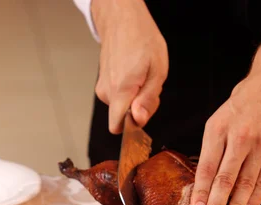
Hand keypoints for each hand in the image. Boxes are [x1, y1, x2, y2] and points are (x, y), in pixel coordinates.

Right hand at [92, 0, 167, 132]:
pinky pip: (118, 97)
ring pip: (122, 107)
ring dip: (136, 98)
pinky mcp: (102, 84)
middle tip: (150, 87)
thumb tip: (139, 120)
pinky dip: (129, 91)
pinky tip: (135, 74)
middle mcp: (107, 92)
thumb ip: (148, 99)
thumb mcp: (157, 71)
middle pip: (124, 118)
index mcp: (121, 90)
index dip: (134, 126)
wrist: (122, 21)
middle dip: (140, 109)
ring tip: (143, 76)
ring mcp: (103, 88)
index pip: (117, 127)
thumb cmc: (142, 40)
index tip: (144, 113)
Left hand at [190, 35, 260, 204]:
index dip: (200, 190)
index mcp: (218, 129)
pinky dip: (256, 196)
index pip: (207, 166)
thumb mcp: (220, 119)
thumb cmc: (243, 103)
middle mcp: (239, 138)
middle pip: (226, 178)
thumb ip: (213, 148)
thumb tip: (205, 182)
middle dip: (217, 204)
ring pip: (247, 182)